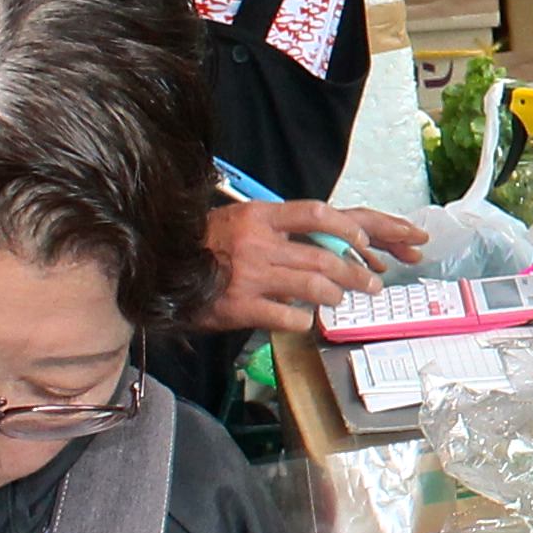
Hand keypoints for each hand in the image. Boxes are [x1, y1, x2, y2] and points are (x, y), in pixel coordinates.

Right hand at [196, 199, 424, 332]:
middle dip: (355, 274)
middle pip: (323, 256)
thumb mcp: (240, 223)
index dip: (348, 228)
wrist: (161, 268)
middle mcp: (257, 243)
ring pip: (312, 286)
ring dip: (335, 295)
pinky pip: (287, 316)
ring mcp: (250, 275)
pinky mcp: (241, 306)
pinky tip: (305, 319)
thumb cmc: (205, 246)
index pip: (316, 213)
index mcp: (259, 217)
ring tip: (340, 300)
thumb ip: (278, 230)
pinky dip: (303, 319)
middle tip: (371, 285)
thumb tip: (323, 242)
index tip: (365, 242)